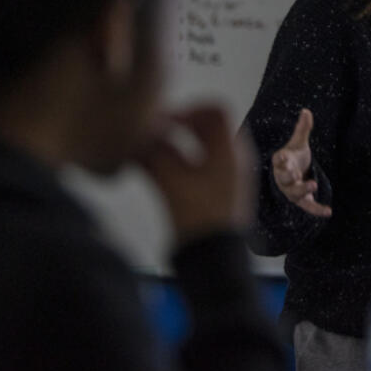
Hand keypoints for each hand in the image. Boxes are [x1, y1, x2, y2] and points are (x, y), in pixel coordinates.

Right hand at [140, 103, 256, 245]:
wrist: (215, 262)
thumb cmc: (199, 219)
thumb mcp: (172, 181)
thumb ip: (153, 152)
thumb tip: (137, 132)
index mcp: (230, 151)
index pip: (216, 110)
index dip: (188, 109)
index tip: (164, 120)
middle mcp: (232, 159)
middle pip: (206, 127)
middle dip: (176, 127)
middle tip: (150, 133)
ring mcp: (225, 176)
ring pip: (198, 148)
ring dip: (172, 145)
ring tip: (144, 151)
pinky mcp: (214, 193)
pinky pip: (195, 166)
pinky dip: (174, 162)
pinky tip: (150, 169)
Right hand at [271, 108, 331, 217]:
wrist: (294, 173)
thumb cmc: (294, 157)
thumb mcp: (299, 143)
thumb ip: (302, 129)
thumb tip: (306, 111)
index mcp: (282, 162)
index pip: (279, 161)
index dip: (280, 159)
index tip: (282, 156)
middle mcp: (285, 178)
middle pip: (285, 179)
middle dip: (289, 177)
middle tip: (295, 174)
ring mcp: (293, 190)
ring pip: (295, 193)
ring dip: (303, 190)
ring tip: (313, 185)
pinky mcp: (302, 200)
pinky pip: (308, 206)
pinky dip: (317, 210)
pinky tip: (328, 212)